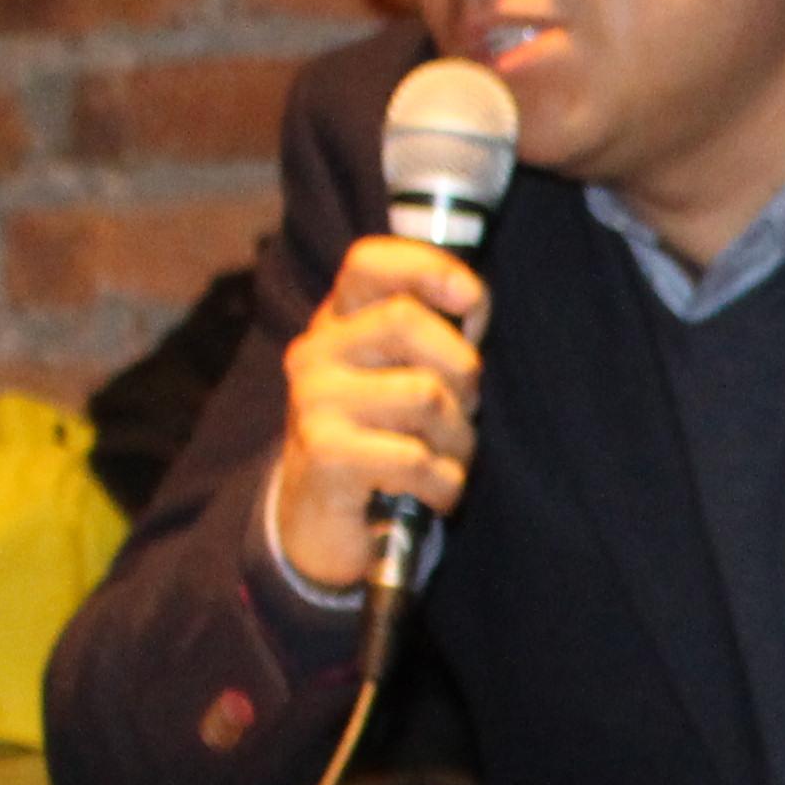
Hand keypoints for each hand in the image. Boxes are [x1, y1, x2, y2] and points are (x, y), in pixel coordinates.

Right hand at [266, 234, 491, 594]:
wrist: (322, 521)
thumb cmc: (385, 441)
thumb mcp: (407, 377)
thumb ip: (436, 335)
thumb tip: (471, 303)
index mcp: (340, 323)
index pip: (370, 263)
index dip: (430, 268)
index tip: (471, 304)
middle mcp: (317, 353)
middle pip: (408, 320)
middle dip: (461, 372)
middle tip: (461, 411)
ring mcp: (314, 402)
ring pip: (426, 395)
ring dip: (459, 440)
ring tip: (442, 458)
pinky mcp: (325, 454)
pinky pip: (417, 458)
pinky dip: (444, 484)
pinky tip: (430, 493)